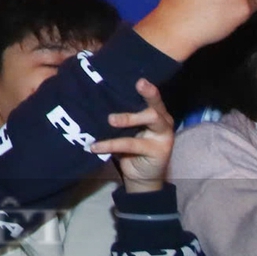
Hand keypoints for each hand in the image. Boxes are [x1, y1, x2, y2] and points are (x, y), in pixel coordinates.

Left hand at [93, 78, 175, 194]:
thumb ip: (118, 114)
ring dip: (128, 118)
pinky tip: (95, 146)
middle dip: (148, 95)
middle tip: (138, 85)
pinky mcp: (158, 151)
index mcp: (155, 111)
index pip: (151, 96)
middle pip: (156, 105)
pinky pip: (132, 144)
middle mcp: (163, 121)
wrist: (140, 176)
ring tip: (110, 120)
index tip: (140, 79)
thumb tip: (93, 99)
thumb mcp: (125, 128)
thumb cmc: (129, 146)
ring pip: (150, 119)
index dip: (148, 88)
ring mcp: (163, 136)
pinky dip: (111, 144)